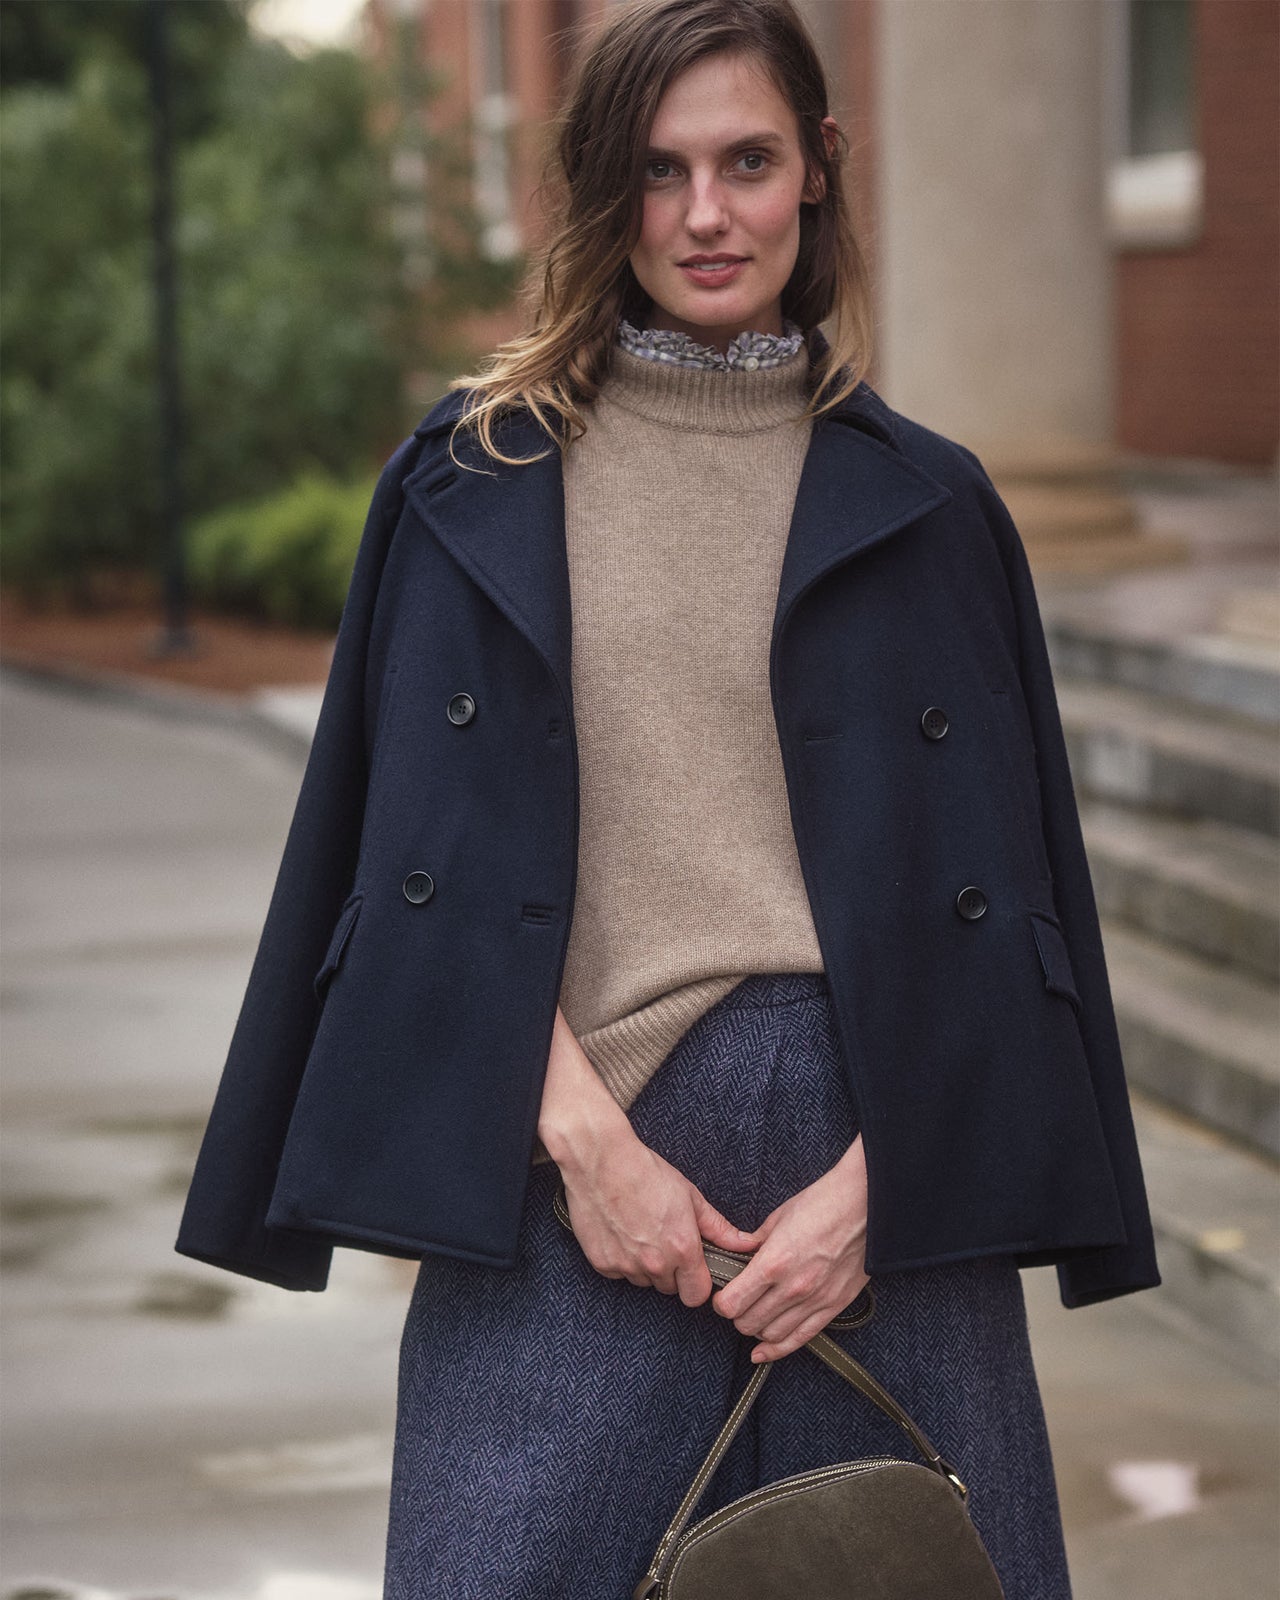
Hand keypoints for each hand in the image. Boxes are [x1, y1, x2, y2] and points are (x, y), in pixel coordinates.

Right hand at [539, 1005, 756, 1305]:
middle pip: (670, 1288)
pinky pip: (619, 1273)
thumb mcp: (690, 1196)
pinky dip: (622, 1259)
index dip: (697, 1283)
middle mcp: (655, 1264)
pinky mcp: (603, 1264)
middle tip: (664, 1239)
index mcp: (682, 1249)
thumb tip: (745, 1245)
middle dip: (672, 1271)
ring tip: (640, 1231)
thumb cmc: (646, 1172)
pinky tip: (621, 1232)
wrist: (600, 1160)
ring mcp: (626, 1266)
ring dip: (646, 1266)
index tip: (694, 1269)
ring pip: (644, 1281)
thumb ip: (718, 1228)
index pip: (697, 1295)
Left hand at [710, 1135, 868, 1362]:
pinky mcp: (833, 1307)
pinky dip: (777, 1350)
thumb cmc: (822, 1204)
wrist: (865, 1207)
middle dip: (737, 1316)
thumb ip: (755, 1243)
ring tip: (754, 1317)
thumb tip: (739, 1255)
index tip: (721, 1296)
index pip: (732, 1303)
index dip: (721, 1303)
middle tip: (737, 1304)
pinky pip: (800, 1339)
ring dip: (756, 1330)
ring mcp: (814, 1301)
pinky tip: (763, 1353)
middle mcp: (792, 1288)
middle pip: (748, 1323)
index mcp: (773, 1262)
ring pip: (771, 1335)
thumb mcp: (778, 1218)